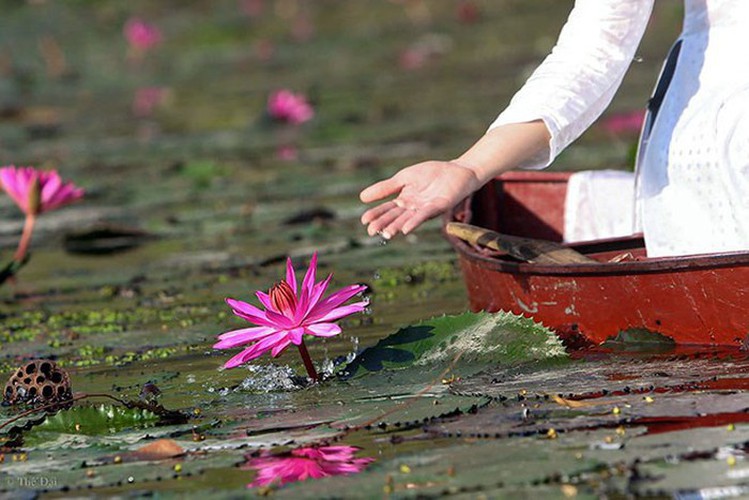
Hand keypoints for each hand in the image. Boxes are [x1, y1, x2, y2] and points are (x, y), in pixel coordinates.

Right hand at [359, 160, 481, 238]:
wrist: (456, 170)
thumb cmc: (431, 173)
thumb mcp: (404, 178)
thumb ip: (385, 187)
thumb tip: (361, 198)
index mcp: (404, 200)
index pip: (386, 209)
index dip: (376, 214)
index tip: (364, 221)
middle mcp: (413, 208)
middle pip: (395, 216)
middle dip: (383, 224)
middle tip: (371, 232)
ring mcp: (425, 209)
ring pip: (407, 219)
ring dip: (396, 227)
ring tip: (385, 234)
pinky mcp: (438, 206)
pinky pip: (424, 215)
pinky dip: (414, 222)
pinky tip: (406, 229)